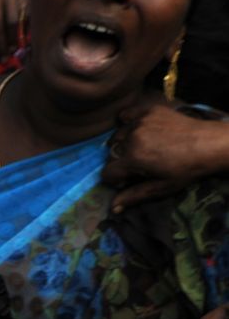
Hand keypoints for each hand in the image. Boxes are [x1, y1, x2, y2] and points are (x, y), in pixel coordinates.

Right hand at [102, 104, 228, 211]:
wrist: (210, 144)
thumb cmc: (187, 169)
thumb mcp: (162, 187)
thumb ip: (134, 195)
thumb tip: (113, 208)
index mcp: (133, 158)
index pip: (107, 172)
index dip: (115, 179)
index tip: (128, 180)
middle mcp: (131, 137)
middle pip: (111, 153)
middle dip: (120, 162)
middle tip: (138, 165)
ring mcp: (139, 121)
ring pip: (118, 135)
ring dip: (124, 143)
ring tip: (141, 148)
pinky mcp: (147, 110)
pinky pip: (126, 115)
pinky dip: (128, 122)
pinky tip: (140, 129)